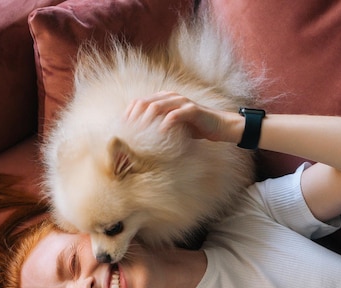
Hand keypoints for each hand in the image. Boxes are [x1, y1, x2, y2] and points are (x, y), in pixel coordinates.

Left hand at [123, 91, 241, 142]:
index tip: (122, 130)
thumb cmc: (194, 128)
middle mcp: (171, 96)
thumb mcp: (172, 126)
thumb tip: (138, 138)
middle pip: (145, 102)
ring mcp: (182, 102)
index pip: (139, 102)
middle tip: (128, 134)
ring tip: (140, 134)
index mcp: (164, 98)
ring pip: (157, 106)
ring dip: (146, 120)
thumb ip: (158, 127)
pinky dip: (165, 124)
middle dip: (134, 118)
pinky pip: (175, 115)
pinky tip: (160, 134)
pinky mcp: (192, 110)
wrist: (218, 126)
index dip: (128, 114)